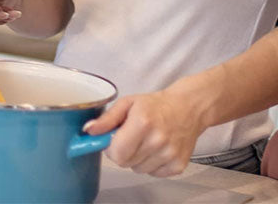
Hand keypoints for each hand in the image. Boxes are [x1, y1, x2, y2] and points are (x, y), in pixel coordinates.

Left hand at [83, 89, 204, 176]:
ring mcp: (169, 154)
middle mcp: (157, 140)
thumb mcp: (128, 103)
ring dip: (137, 158)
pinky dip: (151, 164)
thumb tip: (89, 131)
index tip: (115, 138)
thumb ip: (107, 119)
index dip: (111, 147)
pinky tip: (157, 148)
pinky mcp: (178, 165)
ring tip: (146, 141)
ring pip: (138, 169)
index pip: (116, 153)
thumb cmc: (155, 104)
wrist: (188, 108)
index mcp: (142, 122)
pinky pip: (154, 173)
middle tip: (131, 137)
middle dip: (123, 152)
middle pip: (126, 163)